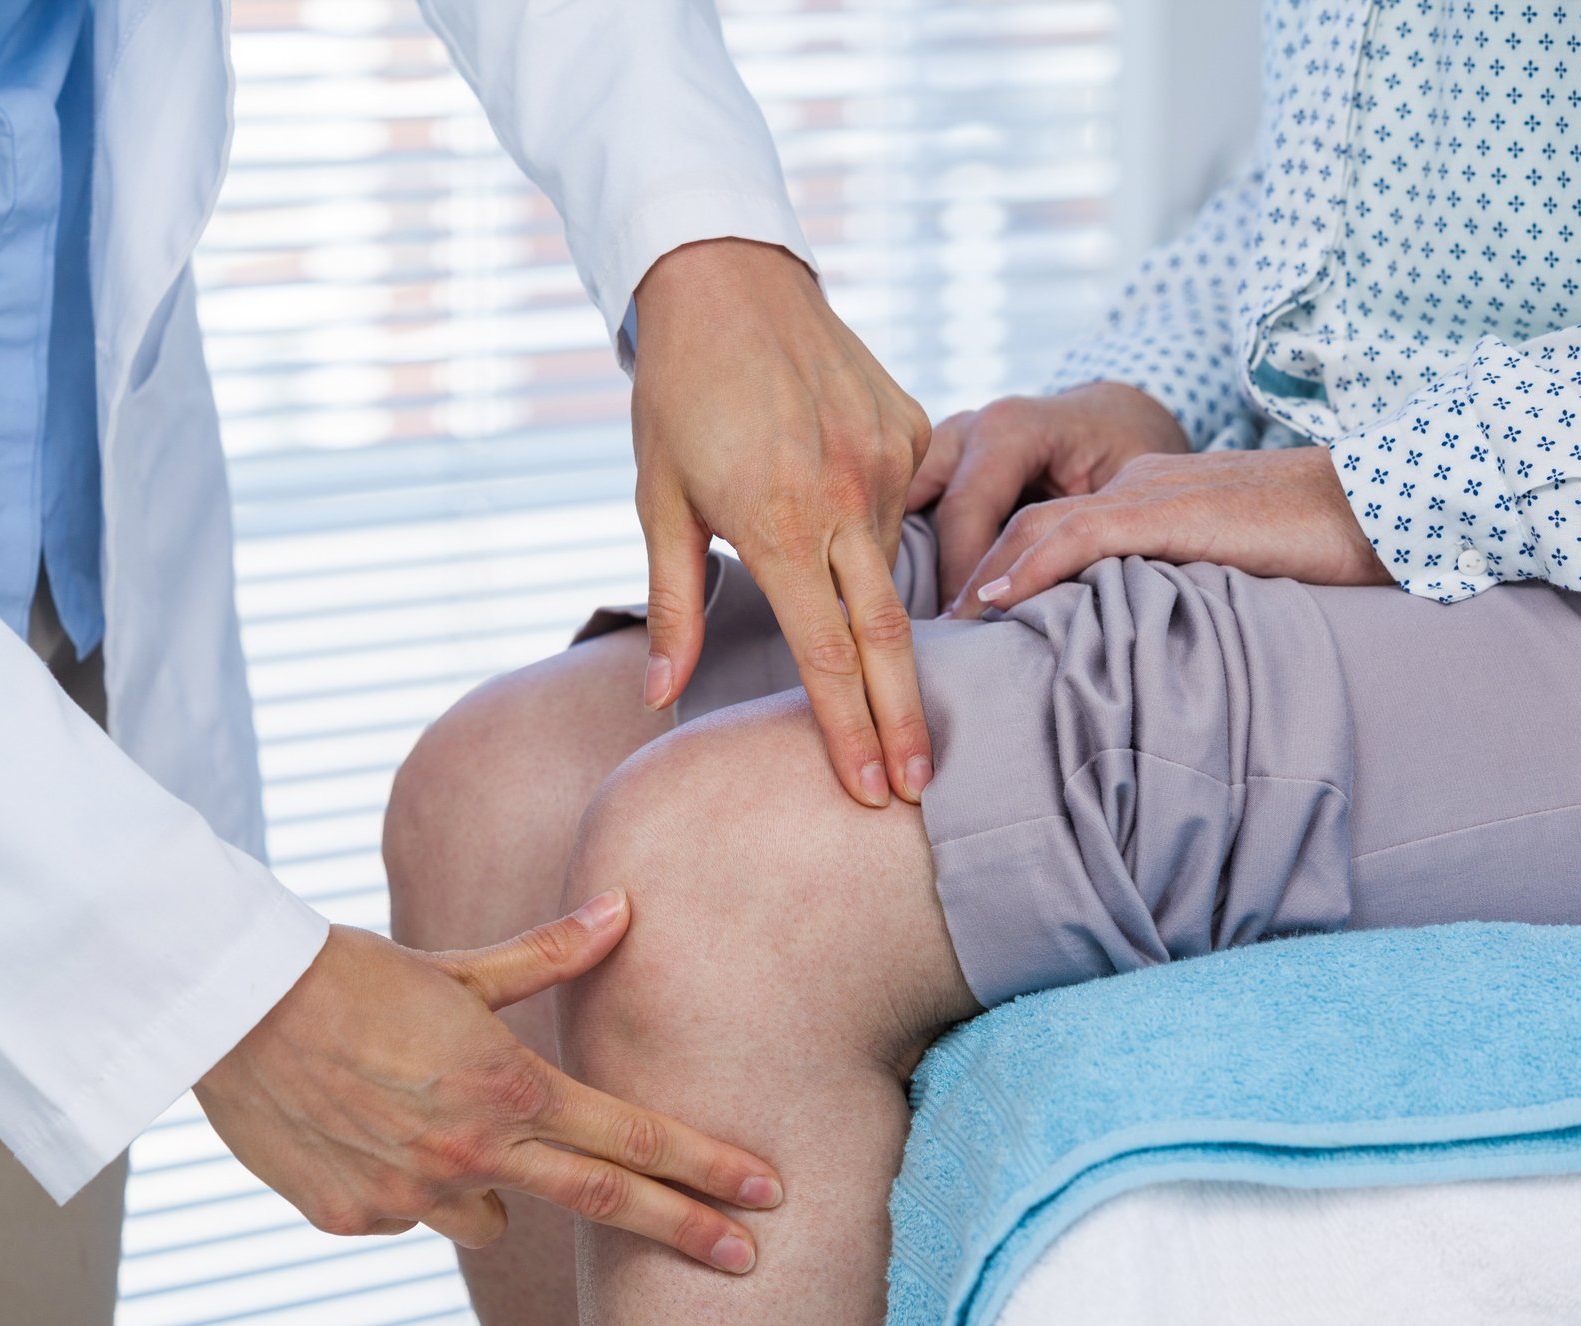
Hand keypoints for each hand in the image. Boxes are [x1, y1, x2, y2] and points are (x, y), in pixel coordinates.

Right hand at [194, 891, 783, 1272]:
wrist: (232, 1008)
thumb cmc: (350, 975)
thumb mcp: (457, 967)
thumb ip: (550, 955)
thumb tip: (624, 910)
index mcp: (508, 1088)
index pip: (634, 1139)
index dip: (707, 1169)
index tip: (765, 1195)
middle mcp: (473, 1155)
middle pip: (607, 1202)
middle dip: (685, 1230)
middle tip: (746, 1258)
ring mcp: (414, 1199)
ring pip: (486, 1214)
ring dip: (489, 1183)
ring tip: (436, 1124)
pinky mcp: (356, 1220)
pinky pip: (409, 1213)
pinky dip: (404, 1182)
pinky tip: (365, 1130)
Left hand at [630, 238, 934, 805]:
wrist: (728, 281)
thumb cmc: (677, 396)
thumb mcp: (660, 500)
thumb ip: (672, 603)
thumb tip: (661, 697)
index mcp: (779, 523)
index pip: (826, 654)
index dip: (849, 730)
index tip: (870, 789)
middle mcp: (844, 495)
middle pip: (886, 635)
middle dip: (905, 720)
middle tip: (921, 789)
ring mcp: (886, 459)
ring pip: (893, 568)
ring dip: (889, 631)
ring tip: (900, 697)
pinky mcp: (909, 427)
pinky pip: (902, 507)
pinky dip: (879, 539)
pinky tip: (854, 541)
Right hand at [909, 382, 1189, 609]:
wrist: (1115, 416)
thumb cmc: (1124, 449)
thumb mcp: (1121, 483)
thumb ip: (1082, 530)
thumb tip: (1047, 593)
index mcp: (1009, 429)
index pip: (964, 511)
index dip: (963, 576)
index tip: (968, 630)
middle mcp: (965, 429)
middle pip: (918, 507)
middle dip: (919, 570)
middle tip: (933, 634)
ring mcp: (943, 442)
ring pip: (898, 501)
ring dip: (900, 554)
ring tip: (908, 615)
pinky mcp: (936, 462)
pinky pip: (905, 503)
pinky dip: (904, 542)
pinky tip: (906, 588)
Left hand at [954, 445, 1391, 616]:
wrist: (1382, 506)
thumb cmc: (1310, 551)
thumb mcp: (1212, 572)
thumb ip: (1155, 593)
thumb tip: (1109, 652)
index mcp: (1134, 495)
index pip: (1035, 519)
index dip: (984, 562)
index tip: (947, 615)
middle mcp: (1126, 483)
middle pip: (1015, 515)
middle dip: (960, 567)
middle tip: (917, 625)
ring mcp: (1146, 491)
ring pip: (1032, 522)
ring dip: (977, 576)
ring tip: (939, 628)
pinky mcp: (1170, 510)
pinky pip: (1080, 533)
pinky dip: (1029, 567)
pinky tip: (993, 602)